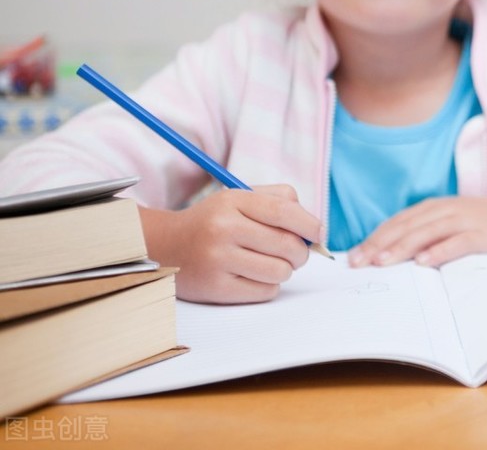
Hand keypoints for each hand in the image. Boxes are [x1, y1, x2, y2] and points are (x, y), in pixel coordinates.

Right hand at [140, 184, 321, 303]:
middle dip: (301, 252)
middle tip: (296, 252)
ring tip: (271, 263)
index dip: (310, 224)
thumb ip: (278, 202)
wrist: (165, 246)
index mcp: (233, 202)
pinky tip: (254, 276)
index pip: (284, 211)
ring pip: (280, 271)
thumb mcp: (239, 198)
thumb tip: (314, 228)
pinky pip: (266, 291)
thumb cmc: (214, 221)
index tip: (319, 233)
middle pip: (287, 244)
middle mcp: (224, 229)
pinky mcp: (216, 289)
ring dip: (285, 269)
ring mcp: (218, 260)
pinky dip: (269, 285)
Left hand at [349, 196, 486, 268]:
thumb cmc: (480, 227)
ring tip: (383, 261)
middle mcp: (446, 210)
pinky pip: (458, 242)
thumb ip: (424, 234)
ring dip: (403, 247)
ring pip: (427, 232)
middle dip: (380, 244)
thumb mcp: (449, 224)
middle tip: (359, 262)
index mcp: (434, 207)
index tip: (354, 257)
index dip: (375, 238)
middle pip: (407, 226)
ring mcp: (464, 220)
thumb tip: (387, 254)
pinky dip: (439, 251)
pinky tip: (423, 262)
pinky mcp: (482, 233)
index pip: (398, 222)